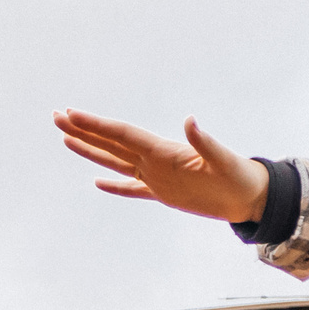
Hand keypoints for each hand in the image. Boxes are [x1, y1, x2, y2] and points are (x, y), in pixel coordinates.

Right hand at [53, 108, 269, 223]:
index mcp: (164, 150)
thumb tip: (191, 121)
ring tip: (66, 138)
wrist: (252, 196)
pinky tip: (97, 182)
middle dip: (84, 130)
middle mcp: (155, 160)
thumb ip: (204, 141)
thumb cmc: (240, 176)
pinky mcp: (165, 194)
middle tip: (56, 116)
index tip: (71, 113)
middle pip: (111, 143)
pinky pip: (134, 189)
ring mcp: (157, 176)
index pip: (122, 134)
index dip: (96, 125)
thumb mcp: (223, 160)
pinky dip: (116, 186)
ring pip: (116, 162)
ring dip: (91, 151)